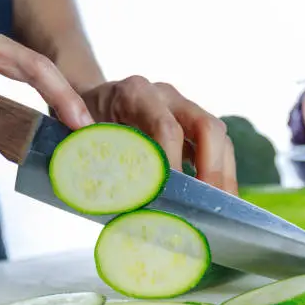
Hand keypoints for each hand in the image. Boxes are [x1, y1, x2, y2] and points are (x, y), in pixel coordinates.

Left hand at [80, 76, 237, 194]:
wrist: (89, 101)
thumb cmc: (82, 122)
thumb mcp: (82, 137)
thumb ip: (99, 159)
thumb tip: (126, 197)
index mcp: (135, 94)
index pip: (166, 128)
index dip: (172, 164)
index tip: (171, 196)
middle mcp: (165, 96)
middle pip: (207, 126)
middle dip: (211, 169)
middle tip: (207, 205)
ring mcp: (183, 108)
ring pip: (219, 137)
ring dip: (222, 175)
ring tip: (219, 210)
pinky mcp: (192, 125)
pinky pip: (217, 147)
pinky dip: (219, 175)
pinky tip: (216, 202)